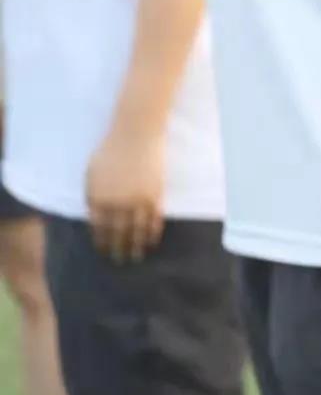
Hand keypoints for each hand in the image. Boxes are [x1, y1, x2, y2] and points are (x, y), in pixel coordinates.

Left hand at [86, 124, 165, 262]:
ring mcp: (138, 200)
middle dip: (119, 250)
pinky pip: (154, 220)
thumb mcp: (92, 172)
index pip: (99, 229)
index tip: (104, 253)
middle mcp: (118, 203)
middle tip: (120, 262)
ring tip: (137, 257)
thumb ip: (92, 195)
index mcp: (99, 198)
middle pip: (118, 234)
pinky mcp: (155, 194)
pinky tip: (152, 241)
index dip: (102, 243)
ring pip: (137, 231)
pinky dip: (152, 233)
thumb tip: (94, 217)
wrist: (136, 132)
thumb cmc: (110, 149)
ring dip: (137, 247)